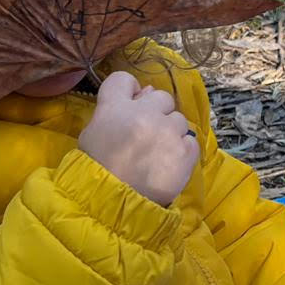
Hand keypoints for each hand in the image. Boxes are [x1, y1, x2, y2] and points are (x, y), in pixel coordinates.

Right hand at [77, 71, 199, 205]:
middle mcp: (144, 114)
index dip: (130, 89)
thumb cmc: (97, 170)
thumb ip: (115, 110)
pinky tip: (169, 164)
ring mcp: (167, 132)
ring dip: (171, 132)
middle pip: (161, 96)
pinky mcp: (186, 151)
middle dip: (157, 112)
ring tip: (158, 153)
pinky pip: (191, 141)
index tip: (133, 104)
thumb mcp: (93, 135)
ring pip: (179, 119)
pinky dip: (183, 151)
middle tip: (147, 134)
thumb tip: (145, 92)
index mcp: (114, 108)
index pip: (123, 78)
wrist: (113, 206)